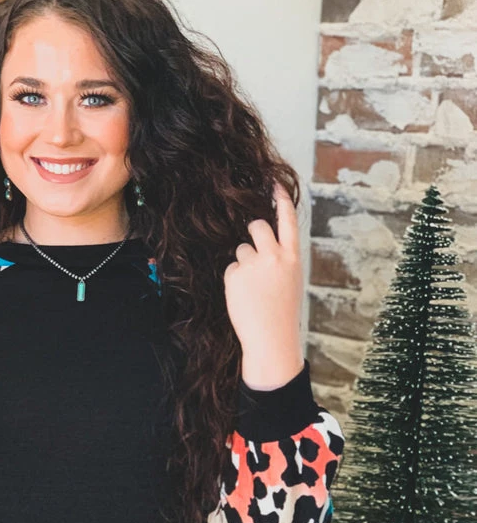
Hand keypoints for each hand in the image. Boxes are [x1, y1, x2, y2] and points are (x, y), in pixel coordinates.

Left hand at [224, 180, 304, 389]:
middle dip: (253, 231)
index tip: (275, 184)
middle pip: (258, 226)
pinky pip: (231, 268)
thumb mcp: (290, 282)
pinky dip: (234, 280)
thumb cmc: (281, 313)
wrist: (271, 338)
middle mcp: (274, 256)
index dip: (281, 201)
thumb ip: (280, 261)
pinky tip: (243, 295)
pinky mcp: (235, 275)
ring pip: (242, 249)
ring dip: (244, 263)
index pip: (288, 222)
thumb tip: (261, 246)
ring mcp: (253, 265)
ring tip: (253, 287)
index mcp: (292, 258)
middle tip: (255, 250)